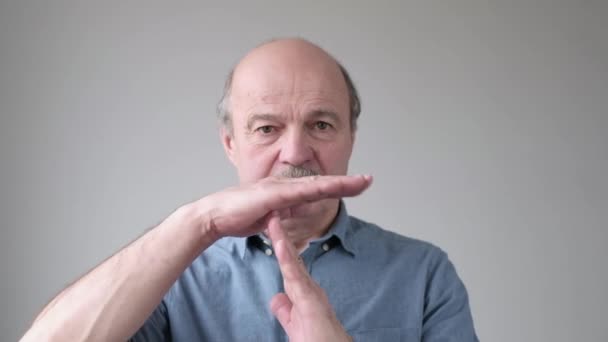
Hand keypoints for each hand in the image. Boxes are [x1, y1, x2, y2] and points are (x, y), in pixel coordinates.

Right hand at [194, 175, 371, 239]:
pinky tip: (328, 188)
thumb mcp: (268, 219)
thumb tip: (290, 219)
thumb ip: (281, 217)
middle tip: (369, 180)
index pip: (317, 188)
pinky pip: (295, 192)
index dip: (338, 186)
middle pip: (321, 183)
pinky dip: (313, 190)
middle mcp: (284, 185)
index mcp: (285, 192)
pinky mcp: (268, 194)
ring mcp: (277, 187)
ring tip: (359, 182)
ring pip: (314, 184)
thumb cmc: (238, 216)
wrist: (214, 216)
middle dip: (346, 182)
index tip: (358, 185)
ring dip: (337, 183)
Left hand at [268, 213, 351, 341]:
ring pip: (293, 263)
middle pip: (290, 258)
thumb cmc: (319, 341)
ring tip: (272, 222)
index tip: (270, 229)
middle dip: (280, 236)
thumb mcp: (295, 325)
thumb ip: (286, 311)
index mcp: (304, 294)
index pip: (288, 266)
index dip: (279, 248)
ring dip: (282, 241)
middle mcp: (309, 289)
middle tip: (271, 214)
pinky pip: (297, 277)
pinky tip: (280, 245)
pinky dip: (288, 260)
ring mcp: (312, 293)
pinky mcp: (312, 301)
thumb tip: (276, 298)